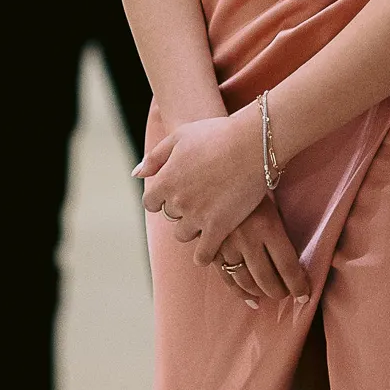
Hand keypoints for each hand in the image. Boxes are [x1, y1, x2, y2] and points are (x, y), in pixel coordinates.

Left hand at [137, 107, 303, 284]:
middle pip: (170, 217)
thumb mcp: (181, 136)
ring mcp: (197, 216)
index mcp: (165, 180)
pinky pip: (203, 254)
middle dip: (182, 209)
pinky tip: (213, 247)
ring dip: (194, 227)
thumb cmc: (218, 135)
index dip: (163, 197)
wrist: (252, 144)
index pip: (151, 202)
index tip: (180, 191)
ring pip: (184, 234)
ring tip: (212, 215)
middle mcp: (177, 201)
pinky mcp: (218, 228)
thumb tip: (136, 175)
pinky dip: (205, 254)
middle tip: (202, 197)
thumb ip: (155, 157)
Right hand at [210, 196, 309, 310]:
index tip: (305, 295)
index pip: (288, 267)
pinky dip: (239, 291)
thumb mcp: (272, 205)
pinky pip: (226, 277)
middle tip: (287, 295)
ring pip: (246, 281)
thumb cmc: (252, 185)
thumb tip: (295, 260)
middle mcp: (248, 240)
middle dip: (280, 292)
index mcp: (268, 227)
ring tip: (270, 295)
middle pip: (267, 279)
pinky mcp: (212, 248)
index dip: (298, 285)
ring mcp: (227, 246)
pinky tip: (250, 299)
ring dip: (261, 293)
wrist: (217, 171)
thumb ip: (280, 232)